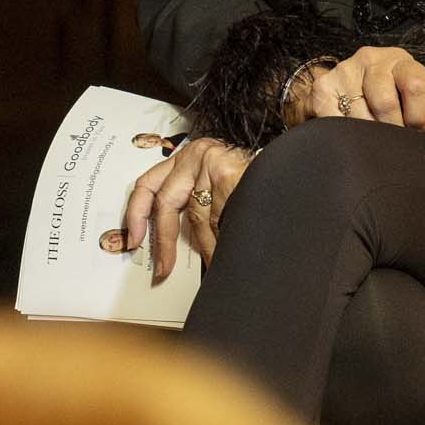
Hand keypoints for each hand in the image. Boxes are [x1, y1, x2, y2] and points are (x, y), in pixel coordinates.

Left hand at [105, 136, 250, 279]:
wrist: (290, 166)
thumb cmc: (252, 179)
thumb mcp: (213, 185)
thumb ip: (191, 201)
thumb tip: (167, 241)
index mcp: (186, 157)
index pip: (148, 184)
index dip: (136, 214)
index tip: (133, 239)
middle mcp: (194, 155)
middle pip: (165, 203)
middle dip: (163, 241)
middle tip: (161, 268)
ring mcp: (210, 163)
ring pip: (196, 218)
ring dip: (202, 247)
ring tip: (208, 265)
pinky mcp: (226, 174)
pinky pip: (216, 220)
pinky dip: (217, 242)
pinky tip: (220, 255)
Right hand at [287, 46, 424, 143]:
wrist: (348, 83)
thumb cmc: (390, 95)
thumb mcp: (414, 104)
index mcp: (401, 61)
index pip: (416, 85)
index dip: (418, 115)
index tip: (415, 126)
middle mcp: (371, 59)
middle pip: (386, 103)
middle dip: (392, 128)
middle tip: (392, 135)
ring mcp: (344, 71)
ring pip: (360, 116)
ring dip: (368, 133)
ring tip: (372, 134)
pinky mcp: (323, 88)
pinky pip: (336, 120)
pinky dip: (346, 133)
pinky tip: (352, 130)